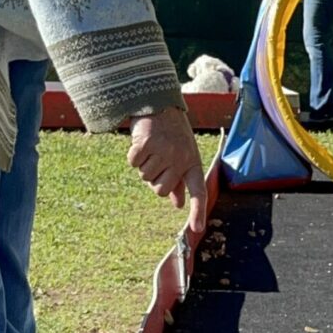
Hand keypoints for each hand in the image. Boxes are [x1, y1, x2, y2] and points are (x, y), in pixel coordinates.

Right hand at [127, 107, 206, 232]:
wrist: (157, 103)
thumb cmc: (172, 134)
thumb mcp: (182, 155)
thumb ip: (179, 180)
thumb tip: (176, 203)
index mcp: (193, 163)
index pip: (198, 191)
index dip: (198, 211)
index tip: (197, 230)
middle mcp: (181, 158)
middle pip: (161, 191)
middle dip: (154, 181)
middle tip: (157, 161)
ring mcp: (165, 151)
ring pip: (145, 177)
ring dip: (144, 165)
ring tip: (152, 148)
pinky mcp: (147, 143)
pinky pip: (134, 163)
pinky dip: (133, 155)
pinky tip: (141, 142)